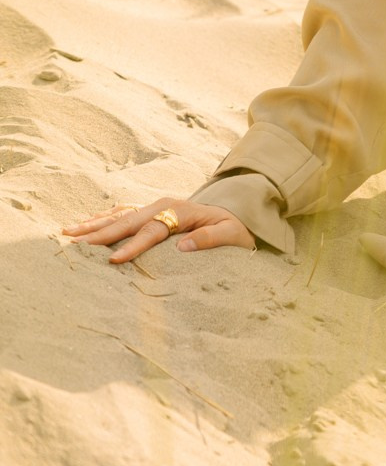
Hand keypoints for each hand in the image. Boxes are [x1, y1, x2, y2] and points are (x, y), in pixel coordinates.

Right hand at [61, 197, 255, 262]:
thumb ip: (209, 238)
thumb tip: (183, 246)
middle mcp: (163, 205)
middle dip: (101, 233)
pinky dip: (103, 218)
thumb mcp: (230, 234)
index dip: (132, 245)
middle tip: (75, 245)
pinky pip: (122, 213)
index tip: (113, 260)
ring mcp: (154, 207)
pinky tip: (85, 224)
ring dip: (94, 224)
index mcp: (180, 210)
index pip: (152, 230)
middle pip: (128, 220)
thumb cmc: (234, 228)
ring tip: (68, 233)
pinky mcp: (150, 211)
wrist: (236, 213)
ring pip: (119, 215)